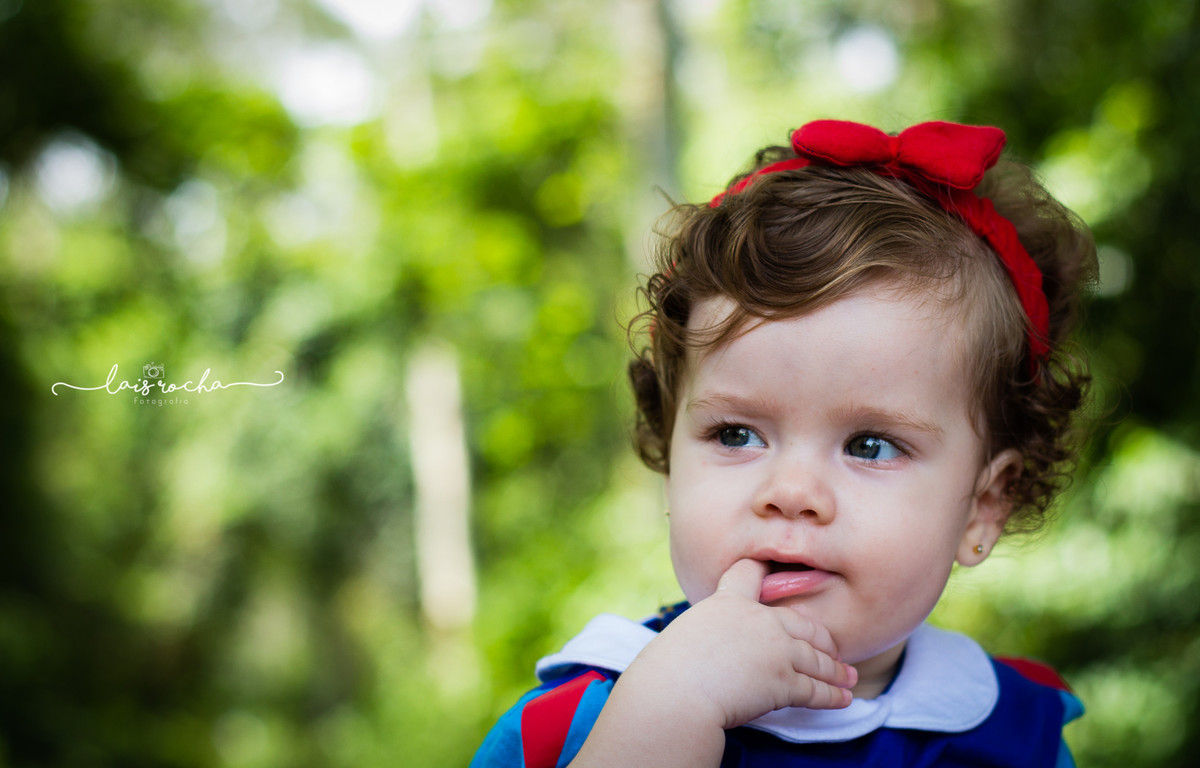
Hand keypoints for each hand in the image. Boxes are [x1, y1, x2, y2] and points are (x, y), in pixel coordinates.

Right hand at [569, 559, 855, 767]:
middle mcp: (758, 620)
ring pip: (816, 659)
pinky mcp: (784, 681)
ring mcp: (775, 650)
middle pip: (802, 624)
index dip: (762, 569)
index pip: (748, 574)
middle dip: (821, 638)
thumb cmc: (666, 671)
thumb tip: (704, 655)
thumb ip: (704, 637)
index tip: (774, 567)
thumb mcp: (682, 638)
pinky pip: (816, 690)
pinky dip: (832, 696)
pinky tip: (843, 698)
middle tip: (831, 647)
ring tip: (847, 676)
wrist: (675, 692)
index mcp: (727, 603)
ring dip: (835, 670)